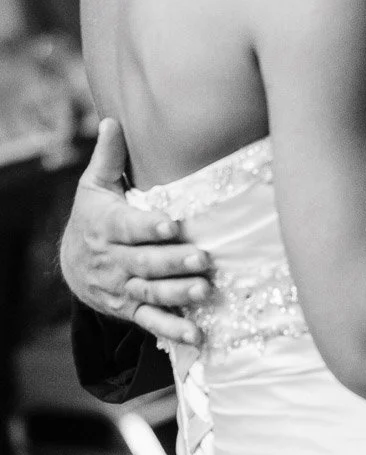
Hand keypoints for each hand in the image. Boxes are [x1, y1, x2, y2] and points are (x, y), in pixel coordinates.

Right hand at [60, 119, 211, 344]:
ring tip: (205, 290)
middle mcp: (112, 260)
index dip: (149, 227)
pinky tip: (197, 334)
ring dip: (178, 294)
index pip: (128, 226)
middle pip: (144, 262)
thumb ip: (109, 156)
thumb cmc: (94, 214)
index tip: (172, 224)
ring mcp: (121, 287)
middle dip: (173, 262)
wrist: (73, 263)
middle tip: (203, 257)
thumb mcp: (94, 184)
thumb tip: (113, 120)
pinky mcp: (129, 308)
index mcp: (105, 226)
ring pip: (150, 292)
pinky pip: (151, 321)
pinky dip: (173, 330)